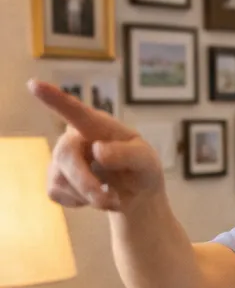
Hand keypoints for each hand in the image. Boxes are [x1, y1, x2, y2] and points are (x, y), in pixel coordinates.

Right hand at [29, 80, 164, 212]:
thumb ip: (128, 155)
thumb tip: (98, 151)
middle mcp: (75, 137)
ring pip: (61, 178)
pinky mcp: (55, 179)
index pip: (76, 111)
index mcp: (98, 126)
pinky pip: (58, 193)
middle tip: (110, 201)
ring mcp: (61, 158)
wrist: (135, 195)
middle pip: (66, 155)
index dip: (55, 99)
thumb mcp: (146, 162)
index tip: (34, 85)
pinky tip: (93, 196)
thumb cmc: (141, 169)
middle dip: (87, 183)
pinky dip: (79, 202)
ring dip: (89, 196)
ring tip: (111, 197)